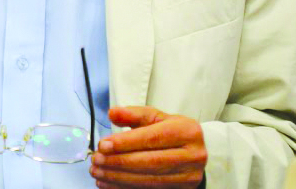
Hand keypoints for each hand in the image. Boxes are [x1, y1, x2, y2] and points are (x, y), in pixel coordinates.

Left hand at [89, 106, 206, 187]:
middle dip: (119, 162)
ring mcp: (187, 176)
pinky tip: (108, 184)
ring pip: (148, 180)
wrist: (199, 154)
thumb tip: (112, 113)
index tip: (103, 145)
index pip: (152, 138)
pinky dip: (125, 188)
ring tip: (98, 172)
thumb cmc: (174, 133)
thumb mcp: (158, 118)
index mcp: (186, 131)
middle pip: (150, 161)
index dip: (125, 142)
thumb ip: (134, 115)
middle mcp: (191, 155)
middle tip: (96, 160)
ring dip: (118, 178)